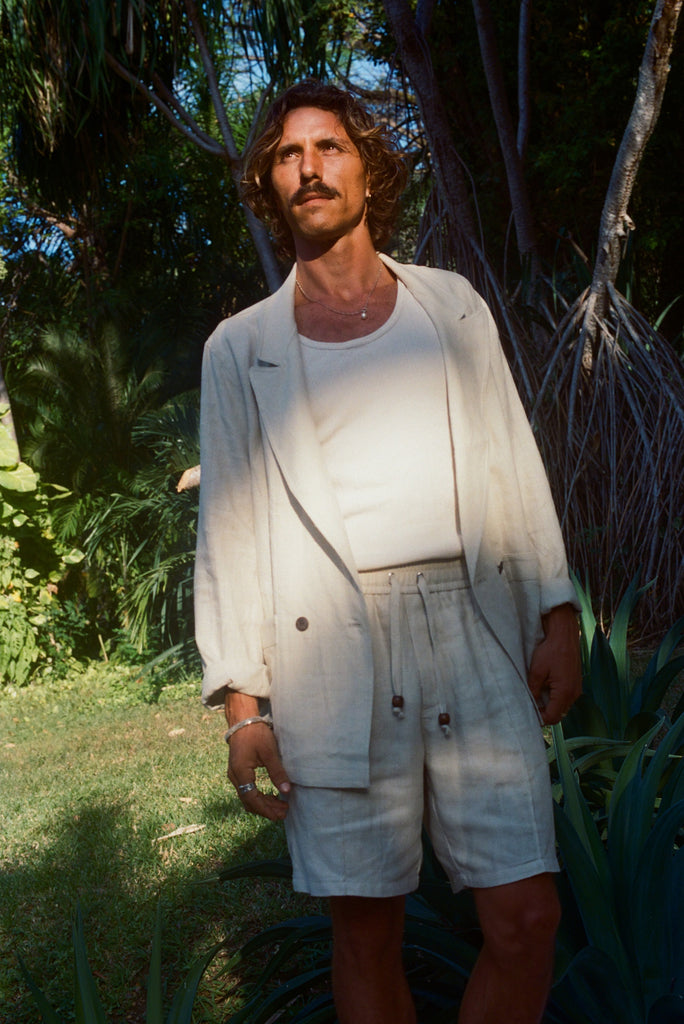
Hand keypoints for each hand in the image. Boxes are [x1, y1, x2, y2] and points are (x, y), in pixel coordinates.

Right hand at [226, 718, 290, 820]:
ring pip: (248, 797)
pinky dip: (259, 796)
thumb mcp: (269, 752)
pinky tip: (272, 796)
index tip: (280, 815)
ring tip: (281, 806)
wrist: (243, 721)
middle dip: (266, 809)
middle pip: (249, 801)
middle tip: (284, 812)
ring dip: (263, 804)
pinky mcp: (238, 771)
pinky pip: (247, 790)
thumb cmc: (256, 733)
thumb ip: (277, 772)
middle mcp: (234, 776)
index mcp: (240, 772)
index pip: (251, 798)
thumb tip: (287, 791)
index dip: (266, 809)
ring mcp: (234, 774)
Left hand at [527, 603, 581, 724]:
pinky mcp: (576, 683)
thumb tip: (530, 705)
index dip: (540, 718)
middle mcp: (574, 694)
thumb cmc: (550, 651)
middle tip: (531, 704)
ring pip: (563, 707)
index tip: (529, 712)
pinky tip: (547, 688)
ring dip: (551, 705)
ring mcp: (577, 689)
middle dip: (545, 713)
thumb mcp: (536, 672)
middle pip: (559, 714)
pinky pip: (566, 698)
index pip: (553, 718)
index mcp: (564, 692)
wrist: (564, 636)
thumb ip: (533, 691)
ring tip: (538, 695)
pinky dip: (556, 698)